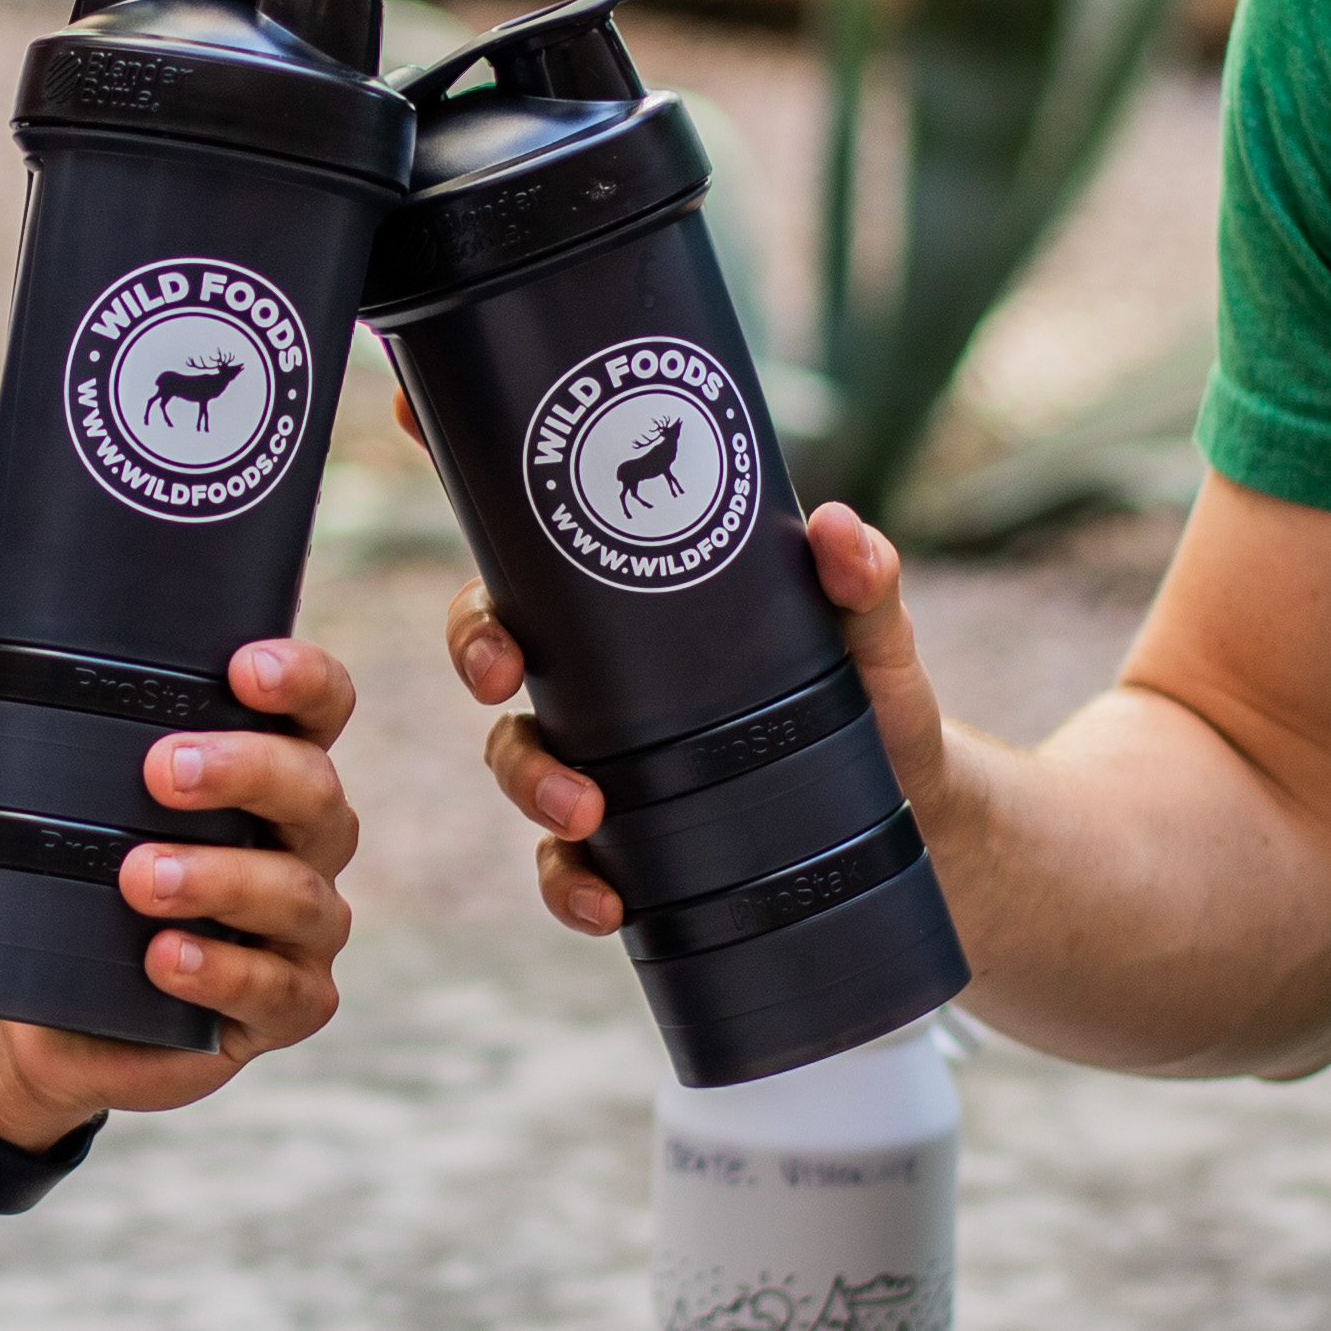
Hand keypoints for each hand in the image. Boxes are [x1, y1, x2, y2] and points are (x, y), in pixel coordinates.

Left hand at [0, 636, 363, 1146]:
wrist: (51, 1011)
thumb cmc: (75, 890)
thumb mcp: (77, 815)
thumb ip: (87, 760)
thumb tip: (33, 694)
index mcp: (272, 776)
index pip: (318, 710)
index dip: (303, 681)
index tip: (244, 668)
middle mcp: (307, 845)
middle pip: (315, 791)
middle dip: (245, 770)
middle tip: (160, 771)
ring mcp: (306, 930)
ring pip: (297, 892)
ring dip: (220, 878)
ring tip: (141, 879)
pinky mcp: (288, 1005)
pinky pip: (275, 987)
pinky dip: (219, 969)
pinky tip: (164, 958)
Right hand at [448, 501, 952, 937]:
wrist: (911, 814)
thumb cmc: (871, 700)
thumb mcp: (872, 639)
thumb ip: (863, 583)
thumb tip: (839, 530)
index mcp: (639, 602)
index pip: (541, 533)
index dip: (470, 476)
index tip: (419, 425)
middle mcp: (601, 673)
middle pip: (495, 641)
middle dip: (476, 651)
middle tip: (501, 677)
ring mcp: (602, 757)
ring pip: (516, 758)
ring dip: (528, 783)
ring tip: (583, 814)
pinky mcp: (625, 845)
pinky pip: (563, 866)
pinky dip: (570, 887)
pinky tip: (607, 905)